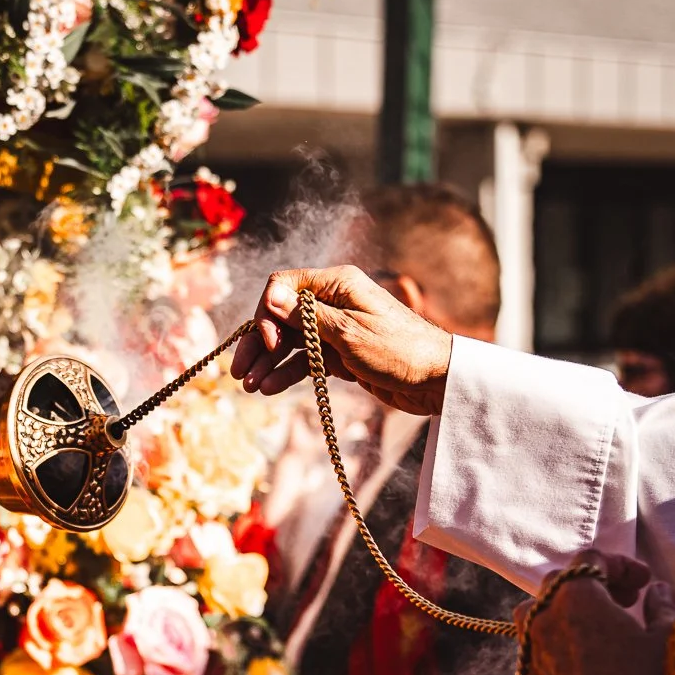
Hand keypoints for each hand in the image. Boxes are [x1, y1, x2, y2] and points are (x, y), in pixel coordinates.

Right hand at [229, 266, 454, 415]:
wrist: (436, 381)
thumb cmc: (400, 351)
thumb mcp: (350, 333)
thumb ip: (307, 316)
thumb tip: (270, 296)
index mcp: (336, 285)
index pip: (284, 286)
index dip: (267, 313)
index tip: (270, 344)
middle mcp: (332, 302)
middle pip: (281, 316)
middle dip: (259, 342)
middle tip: (238, 373)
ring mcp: (334, 328)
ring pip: (289, 340)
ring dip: (268, 362)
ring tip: (249, 387)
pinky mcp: (339, 354)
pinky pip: (305, 359)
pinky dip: (287, 373)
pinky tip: (269, 389)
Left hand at [521, 551, 674, 674]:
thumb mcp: (667, 641)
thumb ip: (660, 608)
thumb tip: (657, 592)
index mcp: (574, 599)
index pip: (590, 560)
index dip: (620, 564)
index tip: (644, 581)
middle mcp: (543, 621)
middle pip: (560, 583)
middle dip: (594, 584)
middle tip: (628, 600)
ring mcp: (532, 654)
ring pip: (539, 614)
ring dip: (568, 611)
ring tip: (602, 627)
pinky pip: (538, 648)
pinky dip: (559, 642)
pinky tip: (589, 660)